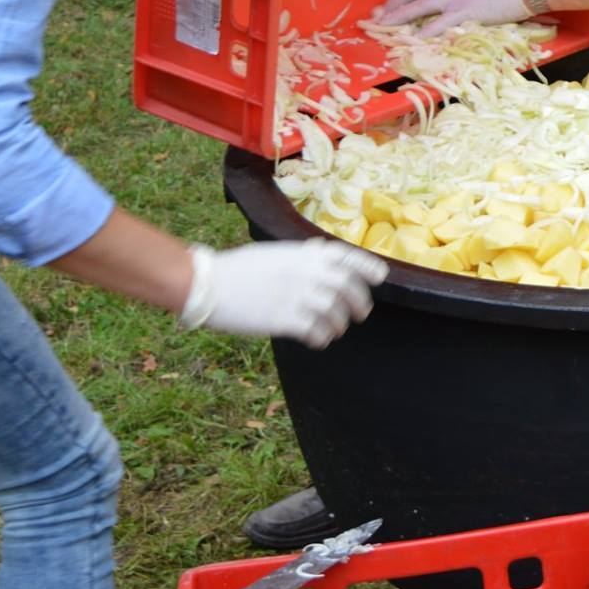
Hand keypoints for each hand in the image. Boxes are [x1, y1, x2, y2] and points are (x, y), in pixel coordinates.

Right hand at [178, 241, 387, 348]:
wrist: (208, 284)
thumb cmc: (239, 268)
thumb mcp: (275, 252)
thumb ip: (301, 254)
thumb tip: (320, 249)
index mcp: (304, 254)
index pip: (346, 257)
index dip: (367, 267)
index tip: (380, 278)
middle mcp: (306, 272)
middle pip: (347, 288)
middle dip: (359, 302)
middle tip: (361, 314)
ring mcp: (297, 295)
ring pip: (335, 312)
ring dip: (339, 323)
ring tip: (335, 330)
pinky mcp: (284, 319)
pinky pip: (316, 331)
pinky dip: (322, 337)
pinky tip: (318, 340)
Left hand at [373, 0, 527, 33]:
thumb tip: (451, 3)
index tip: (386, 6)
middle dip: (391, 6)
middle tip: (376, 19)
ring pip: (418, 7)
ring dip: (398, 18)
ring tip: (384, 30)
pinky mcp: (465, 12)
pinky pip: (438, 24)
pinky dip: (424, 33)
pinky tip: (414, 41)